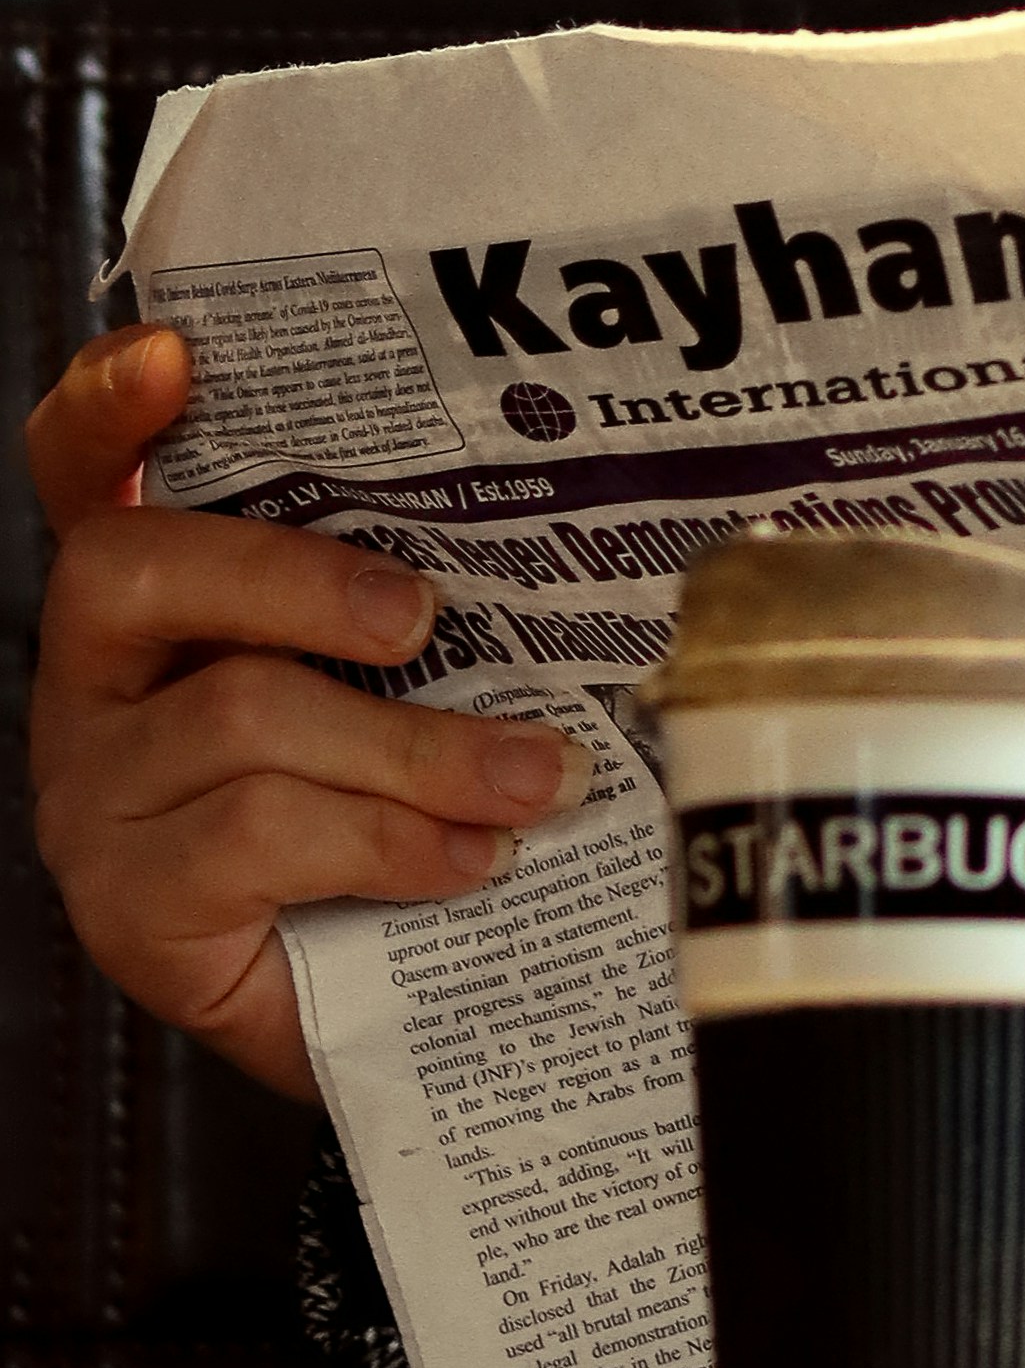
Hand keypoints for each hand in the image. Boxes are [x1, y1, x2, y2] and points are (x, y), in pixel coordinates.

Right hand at [22, 328, 580, 1101]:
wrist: (401, 1012)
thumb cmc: (409, 812)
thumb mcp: (416, 688)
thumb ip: (432, 606)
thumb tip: (598, 535)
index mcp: (156, 600)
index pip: (83, 470)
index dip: (110, 405)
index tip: (178, 355)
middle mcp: (96, 681)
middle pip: (142, 567)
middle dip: (301, 579)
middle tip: (428, 617)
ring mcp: (94, 795)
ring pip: (242, 717)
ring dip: (417, 749)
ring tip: (534, 779)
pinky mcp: (127, 903)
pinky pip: (255, 836)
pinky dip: (387, 841)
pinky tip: (467, 860)